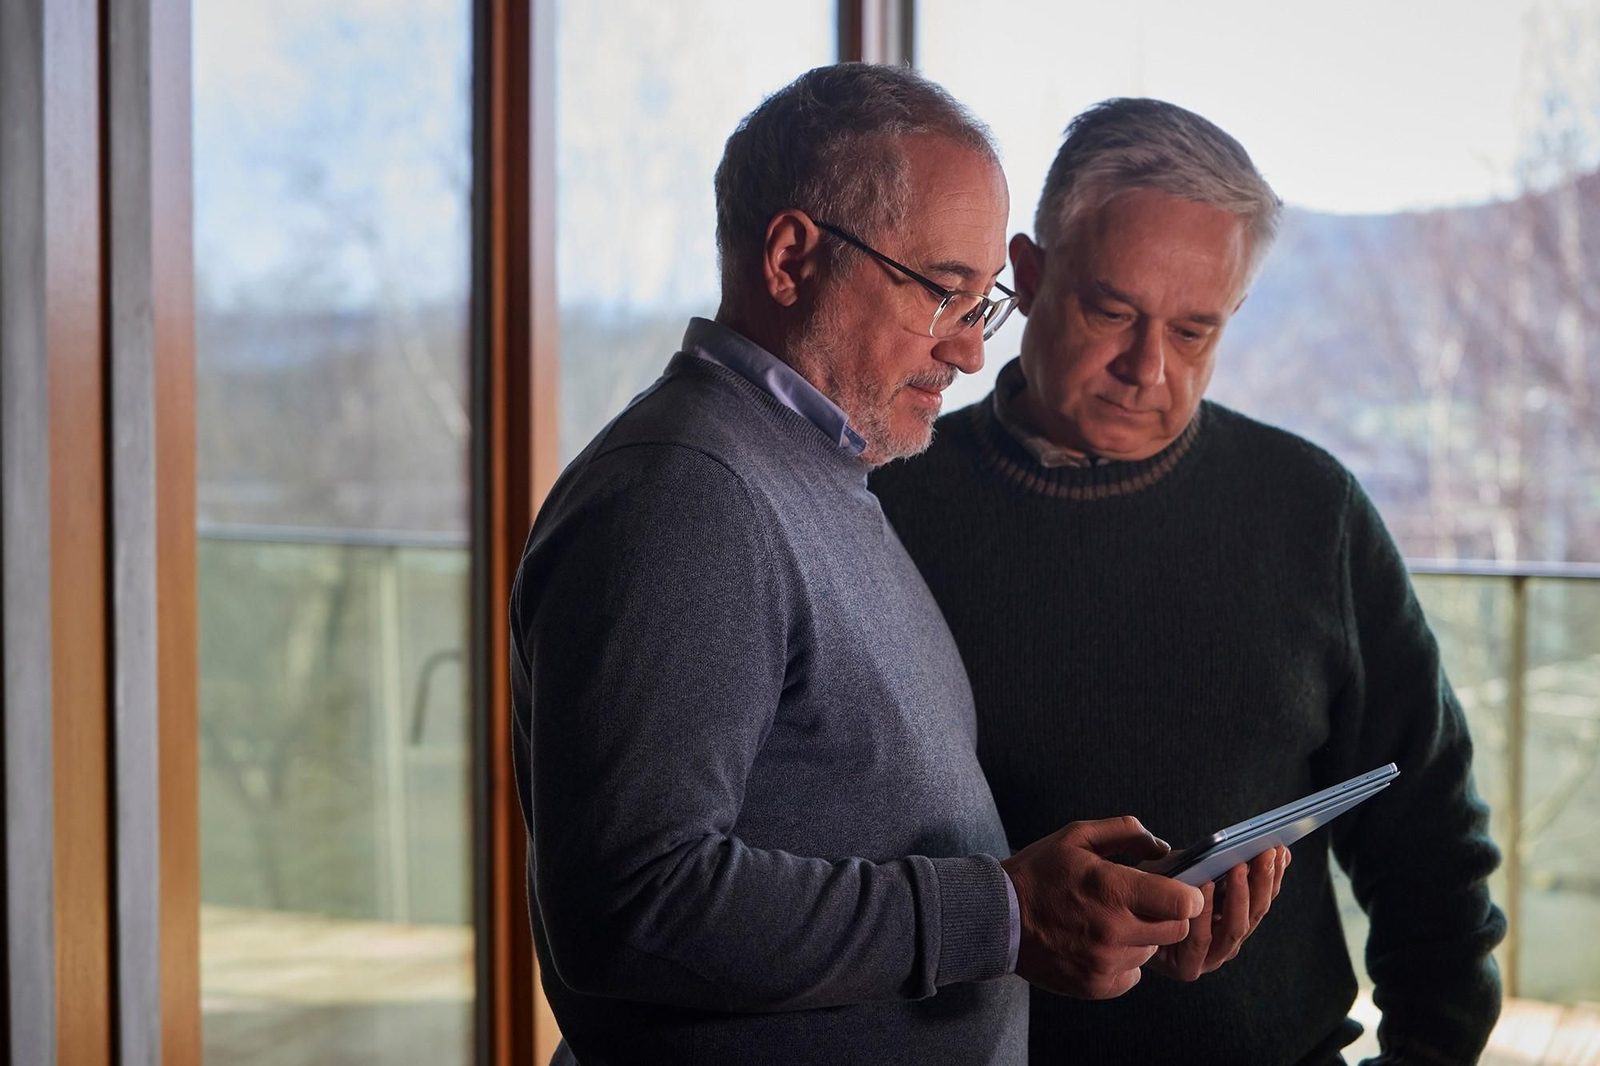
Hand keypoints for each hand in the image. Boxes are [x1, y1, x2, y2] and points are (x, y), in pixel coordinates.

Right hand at [1002, 816, 1204, 999]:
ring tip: (1111, 921)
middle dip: (1167, 914)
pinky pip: (1133, 974)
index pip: (1182, 903)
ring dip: (1142, 937)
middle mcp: (1112, 930)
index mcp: (1111, 888)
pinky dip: (1124, 960)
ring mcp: (1104, 962)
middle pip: (1175, 929)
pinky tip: (1100, 943)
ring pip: (1152, 951)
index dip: (1189, 895)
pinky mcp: (1096, 985)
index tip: (1180, 890)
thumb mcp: (1076, 836)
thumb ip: (1125, 832)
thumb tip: (1162, 847)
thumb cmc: (1038, 873)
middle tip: (1141, 903)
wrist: (997, 919)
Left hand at [1146, 846, 1289, 981]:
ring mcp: (1211, 957)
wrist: (1117, 916)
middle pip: (1255, 913)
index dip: (1273, 875)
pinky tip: (1205, 886)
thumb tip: (1270, 848)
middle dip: (1262, 881)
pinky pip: (1201, 940)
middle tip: (1265, 853)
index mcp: (1233, 918)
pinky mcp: (1188, 968)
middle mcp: (1227, 940)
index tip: (1279, 849)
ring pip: (1235, 929)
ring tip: (1238, 866)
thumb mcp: (1192, 869)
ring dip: (1240, 895)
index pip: (1262, 898)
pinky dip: (1206, 913)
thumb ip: (1226, 863)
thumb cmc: (1155, 888)